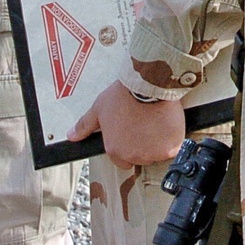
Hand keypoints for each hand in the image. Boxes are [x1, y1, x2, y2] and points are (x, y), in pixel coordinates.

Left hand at [67, 79, 185, 169]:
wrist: (148, 84)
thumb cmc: (123, 95)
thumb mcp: (99, 108)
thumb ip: (85, 125)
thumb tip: (71, 136)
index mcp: (115, 150)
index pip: (121, 159)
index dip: (127, 144)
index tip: (131, 131)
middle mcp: (134, 156)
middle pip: (140, 156)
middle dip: (142, 143)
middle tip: (144, 123)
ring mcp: (154, 154)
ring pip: (157, 153)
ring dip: (157, 141)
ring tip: (154, 120)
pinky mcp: (171, 148)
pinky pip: (172, 148)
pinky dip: (171, 138)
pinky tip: (166, 123)